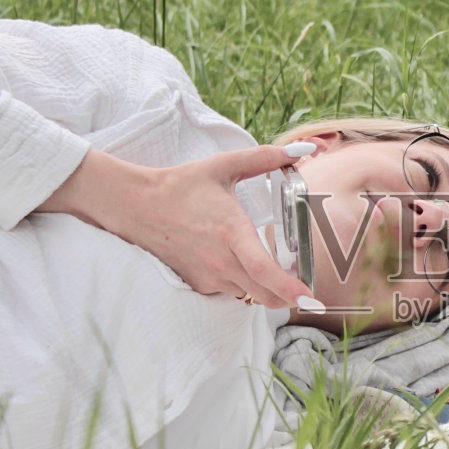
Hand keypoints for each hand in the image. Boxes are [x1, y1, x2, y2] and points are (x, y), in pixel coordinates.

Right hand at [40, 145, 313, 307]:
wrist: (138, 205)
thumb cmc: (182, 185)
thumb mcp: (225, 165)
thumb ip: (266, 157)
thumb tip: (305, 149)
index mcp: (231, 232)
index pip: (264, 271)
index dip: (290, 289)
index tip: (311, 298)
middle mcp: (221, 261)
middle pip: (265, 294)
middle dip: (289, 295)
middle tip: (305, 287)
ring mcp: (208, 276)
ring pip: (250, 295)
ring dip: (266, 289)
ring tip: (272, 270)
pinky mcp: (198, 283)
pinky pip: (231, 292)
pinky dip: (243, 285)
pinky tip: (240, 264)